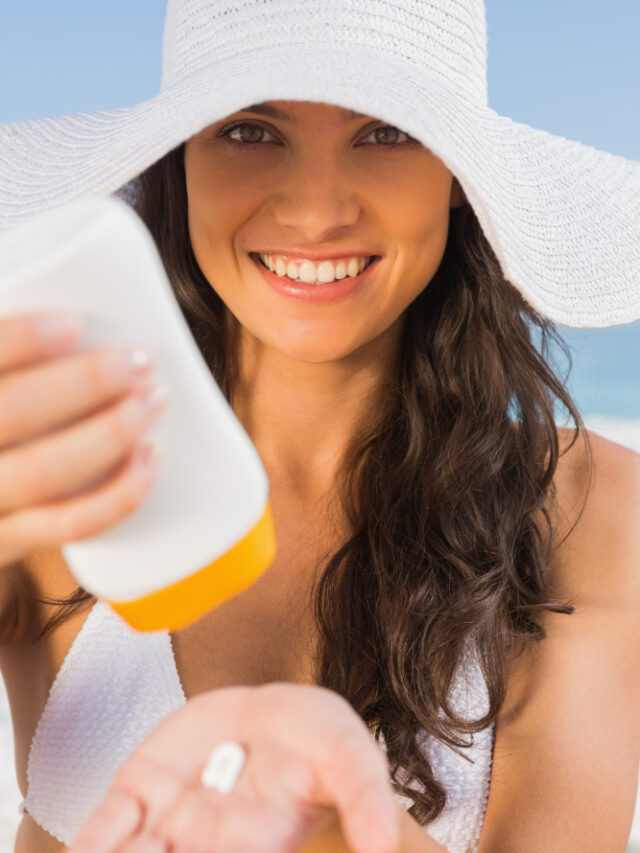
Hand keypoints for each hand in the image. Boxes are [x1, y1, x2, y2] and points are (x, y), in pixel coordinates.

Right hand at [0, 311, 167, 568]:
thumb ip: (11, 357)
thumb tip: (78, 311)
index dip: (19, 340)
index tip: (73, 323)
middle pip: (14, 414)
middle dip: (85, 383)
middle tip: (139, 361)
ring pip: (45, 471)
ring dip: (111, 433)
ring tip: (155, 399)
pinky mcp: (7, 540)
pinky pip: (69, 524)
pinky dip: (118, 494)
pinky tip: (150, 459)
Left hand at [64, 683, 400, 852]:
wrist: (276, 710)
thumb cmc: (316, 741)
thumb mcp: (350, 760)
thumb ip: (366, 800)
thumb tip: (384, 845)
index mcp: (258, 846)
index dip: (223, 852)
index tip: (221, 842)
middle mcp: (208, 844)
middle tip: (167, 841)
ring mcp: (171, 823)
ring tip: (149, 837)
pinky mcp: (143, 789)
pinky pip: (107, 824)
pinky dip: (94, 839)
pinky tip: (92, 846)